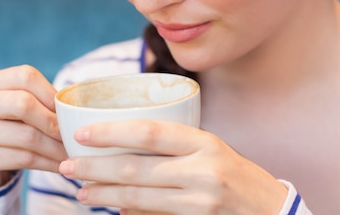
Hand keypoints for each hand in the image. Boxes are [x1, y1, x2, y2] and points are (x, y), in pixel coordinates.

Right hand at [0, 65, 67, 190]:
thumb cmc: (6, 128)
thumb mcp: (15, 108)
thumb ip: (39, 101)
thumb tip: (76, 109)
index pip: (25, 76)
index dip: (50, 93)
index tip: (67, 110)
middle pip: (24, 104)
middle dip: (53, 122)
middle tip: (72, 134)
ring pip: (27, 136)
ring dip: (55, 147)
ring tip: (72, 153)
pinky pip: (22, 159)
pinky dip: (47, 163)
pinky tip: (59, 165)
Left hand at [59, 120, 287, 214]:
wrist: (272, 210)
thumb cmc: (237, 175)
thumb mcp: (211, 150)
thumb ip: (175, 149)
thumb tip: (124, 151)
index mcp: (204, 141)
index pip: (150, 132)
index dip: (112, 132)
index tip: (82, 133)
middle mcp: (203, 168)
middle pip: (137, 166)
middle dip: (96, 167)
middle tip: (67, 166)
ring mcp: (201, 198)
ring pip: (140, 195)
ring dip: (105, 193)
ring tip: (81, 191)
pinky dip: (131, 211)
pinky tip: (114, 206)